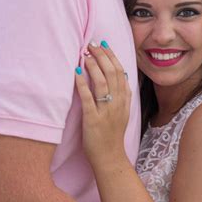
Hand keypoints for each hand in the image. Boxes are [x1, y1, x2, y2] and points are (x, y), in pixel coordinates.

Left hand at [75, 41, 130, 166]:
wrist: (110, 157)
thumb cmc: (112, 134)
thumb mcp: (123, 112)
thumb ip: (122, 94)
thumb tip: (121, 74)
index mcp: (125, 100)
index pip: (121, 72)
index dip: (112, 56)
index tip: (104, 44)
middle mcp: (118, 103)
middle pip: (112, 73)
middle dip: (102, 56)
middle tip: (92, 44)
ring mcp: (106, 112)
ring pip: (102, 83)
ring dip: (93, 66)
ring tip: (85, 54)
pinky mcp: (93, 120)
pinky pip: (88, 99)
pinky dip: (82, 84)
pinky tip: (76, 73)